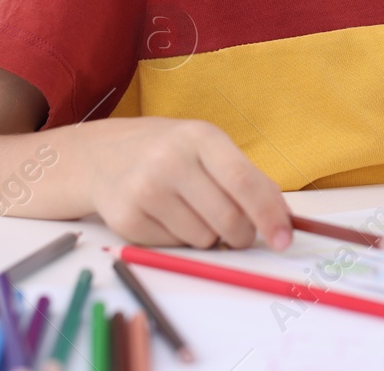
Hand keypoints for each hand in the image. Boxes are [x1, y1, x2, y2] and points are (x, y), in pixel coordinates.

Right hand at [85, 117, 291, 249]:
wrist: (99, 156)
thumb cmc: (167, 151)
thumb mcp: (206, 146)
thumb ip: (245, 177)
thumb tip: (283, 218)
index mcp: (199, 137)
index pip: (243, 181)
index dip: (269, 215)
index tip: (284, 239)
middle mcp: (170, 160)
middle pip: (228, 219)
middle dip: (242, 236)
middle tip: (239, 234)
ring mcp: (144, 190)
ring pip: (203, 239)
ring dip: (208, 236)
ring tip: (188, 210)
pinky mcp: (126, 219)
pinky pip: (174, 247)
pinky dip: (179, 240)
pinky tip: (163, 216)